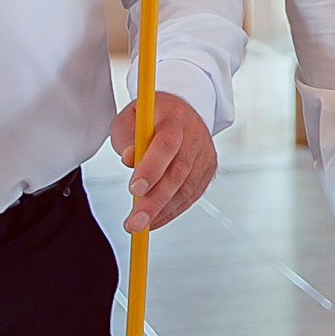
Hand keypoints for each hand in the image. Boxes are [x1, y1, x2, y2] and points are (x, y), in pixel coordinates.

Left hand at [107, 92, 217, 234]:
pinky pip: (192, 194)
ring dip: (162, 210)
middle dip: (155, 200)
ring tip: (139, 224)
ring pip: (187, 187)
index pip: (167, 144)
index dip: (152, 168)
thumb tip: (129, 159)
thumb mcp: (130, 119)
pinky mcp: (208, 168)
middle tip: (135, 222)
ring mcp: (205, 152)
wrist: (180, 110)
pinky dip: (172, 210)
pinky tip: (155, 219)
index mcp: (174, 117)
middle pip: (178, 171)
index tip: (133, 189)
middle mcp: (194, 134)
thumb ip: (126, 138)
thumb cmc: (150, 117)